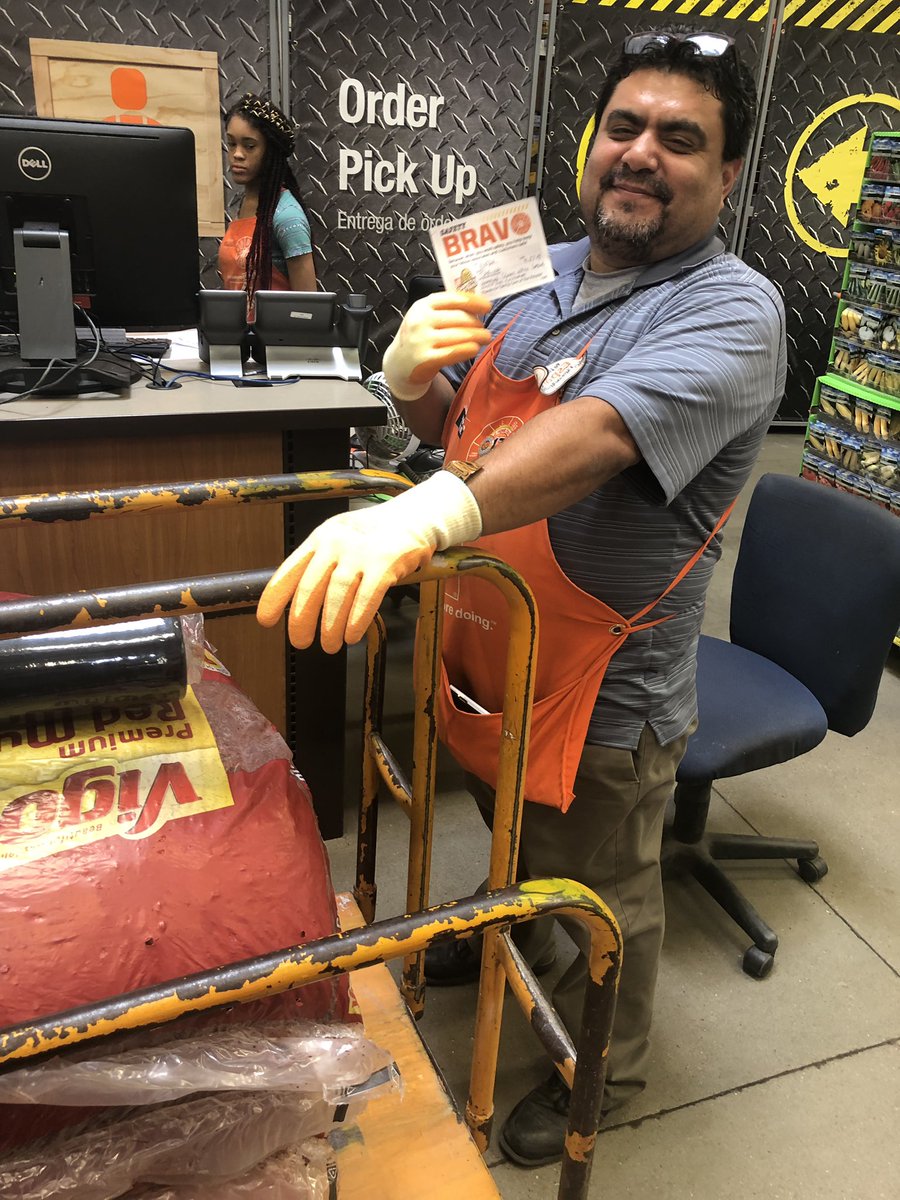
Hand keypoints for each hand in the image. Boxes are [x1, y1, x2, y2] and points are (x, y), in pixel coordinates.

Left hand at [257, 472, 482, 652]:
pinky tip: (352, 635)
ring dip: (331, 626)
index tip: (267, 621)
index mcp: (319, 539)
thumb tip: (299, 603)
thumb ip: (320, 565)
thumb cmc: (373, 535)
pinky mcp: (386, 562)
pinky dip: (357, 620)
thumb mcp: (339, 540)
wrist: (414, 517)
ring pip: (337, 595)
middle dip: (302, 621)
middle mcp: (335, 544)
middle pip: (310, 588)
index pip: (289, 571)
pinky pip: (366, 597)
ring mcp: (361, 552)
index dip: (275, 599)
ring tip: (330, 645)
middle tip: (301, 642)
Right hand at [382, 291, 492, 400]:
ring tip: (485, 338)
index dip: (473, 302)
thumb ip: (447, 309)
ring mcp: (421, 340)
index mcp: (422, 305)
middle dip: (477, 324)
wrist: (400, 363)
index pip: (452, 299)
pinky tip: (474, 349)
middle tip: (485, 329)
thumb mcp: (426, 317)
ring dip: (477, 337)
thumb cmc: (420, 336)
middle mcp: (420, 321)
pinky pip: (452, 353)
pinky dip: (467, 350)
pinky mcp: (425, 360)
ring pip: (459, 335)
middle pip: (458, 318)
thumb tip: (477, 304)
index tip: (487, 306)